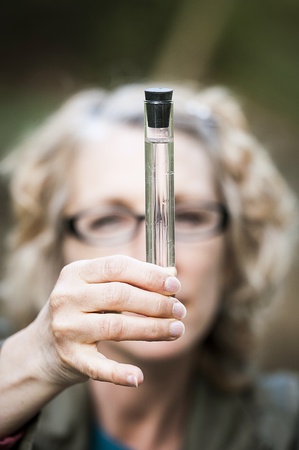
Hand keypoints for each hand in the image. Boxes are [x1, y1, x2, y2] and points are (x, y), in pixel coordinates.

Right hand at [36, 255, 184, 387]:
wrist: (43, 348)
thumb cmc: (81, 310)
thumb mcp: (98, 287)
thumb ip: (131, 279)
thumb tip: (171, 273)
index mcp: (76, 272)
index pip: (117, 266)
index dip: (149, 274)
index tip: (175, 284)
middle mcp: (67, 297)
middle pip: (120, 295)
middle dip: (156, 303)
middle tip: (180, 310)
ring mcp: (66, 327)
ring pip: (116, 327)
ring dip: (152, 329)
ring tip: (177, 330)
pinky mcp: (69, 357)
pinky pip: (98, 366)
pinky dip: (119, 373)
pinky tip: (139, 377)